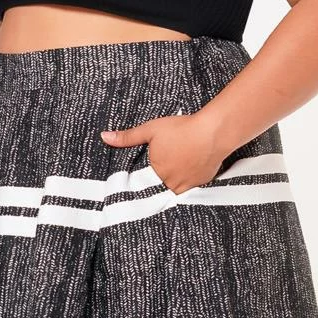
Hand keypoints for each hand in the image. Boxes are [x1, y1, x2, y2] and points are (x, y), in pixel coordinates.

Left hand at [101, 111, 225, 195]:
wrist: (213, 132)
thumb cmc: (181, 129)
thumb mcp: (150, 129)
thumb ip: (127, 137)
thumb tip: (104, 137)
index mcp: (156, 173)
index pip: (144, 183)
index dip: (144, 178)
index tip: (142, 176)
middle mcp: (171, 183)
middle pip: (160, 186)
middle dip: (159, 180)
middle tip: (162, 170)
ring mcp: (188, 185)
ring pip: (175, 188)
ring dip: (173, 182)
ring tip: (175, 169)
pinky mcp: (202, 183)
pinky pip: (191, 187)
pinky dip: (188, 180)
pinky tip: (189, 169)